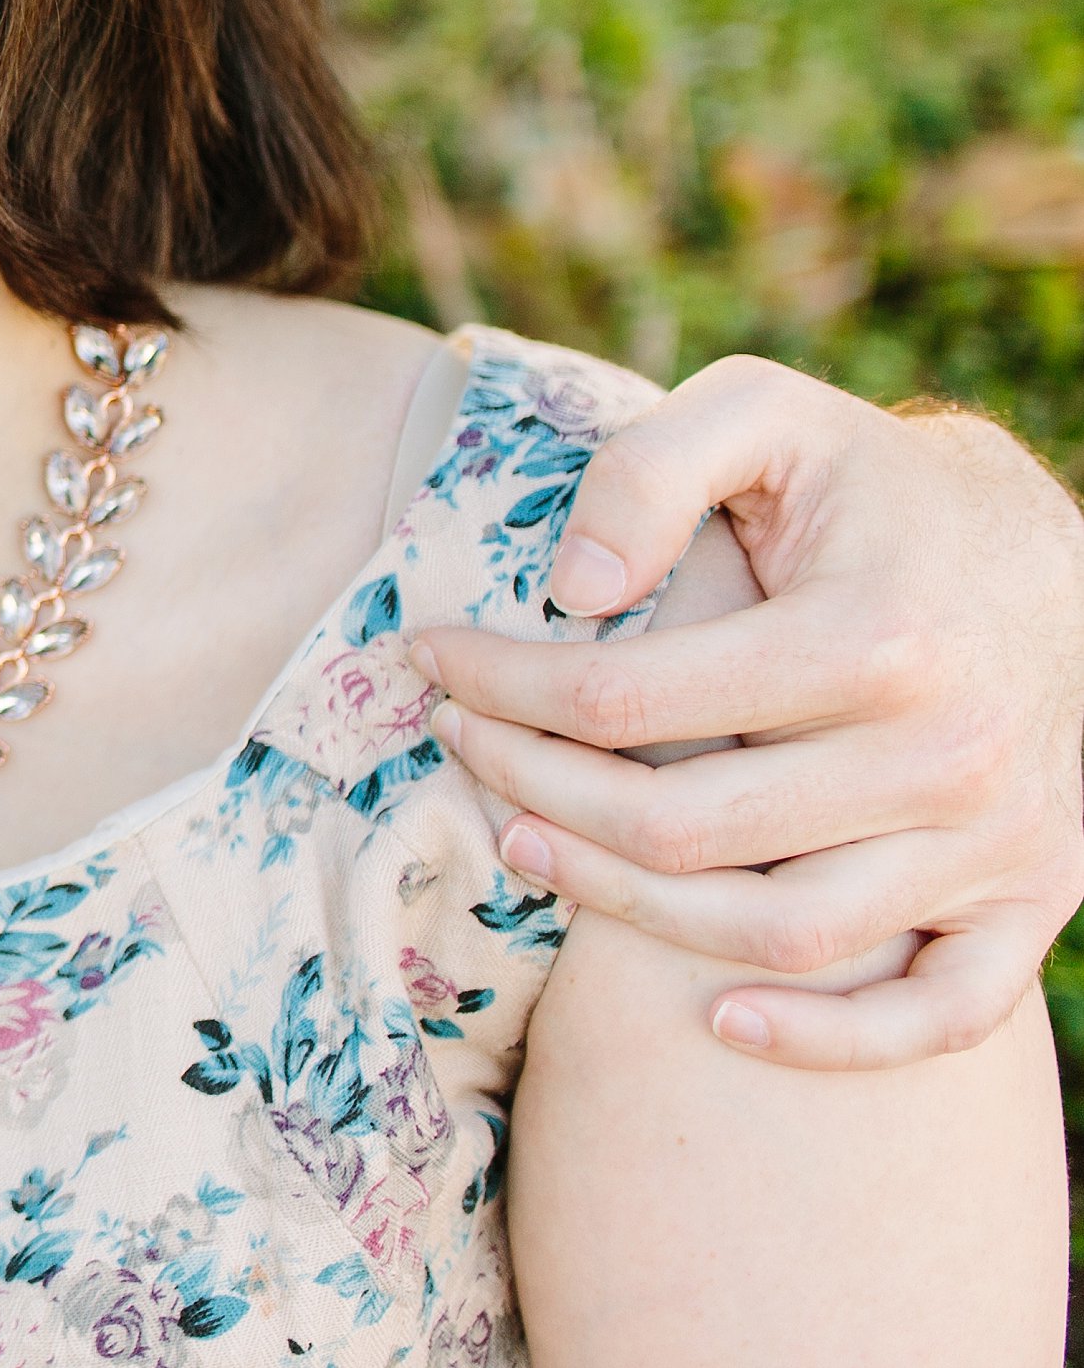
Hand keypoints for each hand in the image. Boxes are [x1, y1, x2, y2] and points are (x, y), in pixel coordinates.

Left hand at [414, 354, 1083, 1070]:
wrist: (1059, 555)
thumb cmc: (876, 483)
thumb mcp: (766, 414)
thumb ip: (652, 469)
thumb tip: (571, 590)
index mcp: (874, 638)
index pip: (626, 702)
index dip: (502, 687)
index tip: (432, 661)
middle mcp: (945, 755)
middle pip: (681, 831)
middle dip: (536, 792)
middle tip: (461, 748)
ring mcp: (995, 842)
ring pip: (778, 934)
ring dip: (628, 912)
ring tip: (525, 847)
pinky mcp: (1032, 901)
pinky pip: (941, 1016)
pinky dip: (832, 1039)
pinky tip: (723, 1020)